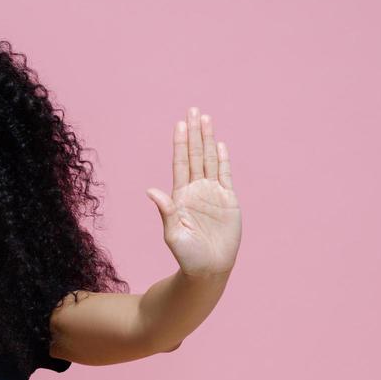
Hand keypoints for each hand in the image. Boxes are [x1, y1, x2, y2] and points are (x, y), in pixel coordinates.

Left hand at [145, 106, 240, 277]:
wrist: (208, 270)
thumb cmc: (187, 256)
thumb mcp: (172, 234)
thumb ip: (165, 211)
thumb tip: (151, 190)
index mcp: (181, 197)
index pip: (180, 163)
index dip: (181, 143)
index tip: (180, 124)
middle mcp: (196, 191)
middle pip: (196, 156)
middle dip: (195, 133)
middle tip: (193, 110)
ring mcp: (213, 194)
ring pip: (211, 160)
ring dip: (209, 140)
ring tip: (206, 119)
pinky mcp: (229, 201)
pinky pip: (226, 176)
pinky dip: (224, 160)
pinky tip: (220, 145)